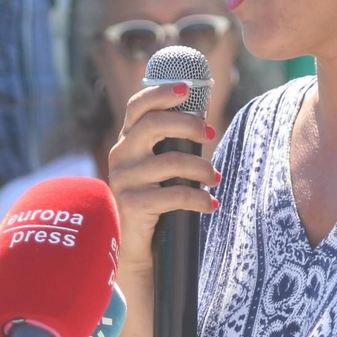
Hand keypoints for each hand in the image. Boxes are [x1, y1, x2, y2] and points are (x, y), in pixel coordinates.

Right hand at [105, 82, 218, 273]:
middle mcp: (120, 156)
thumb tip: (203, 116)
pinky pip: (173, 195)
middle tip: (211, 133)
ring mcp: (123, 180)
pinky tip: (211, 205)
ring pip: (171, 161)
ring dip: (202, 169)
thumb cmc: (158, 203)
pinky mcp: (131, 204)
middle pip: (153, 124)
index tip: (187, 88)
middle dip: (188, 124)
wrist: (140, 249)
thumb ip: (173, 144)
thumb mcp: (163, 168)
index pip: (137, 107)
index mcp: (128, 142)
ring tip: (215, 179)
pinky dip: (199, 199)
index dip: (161, 92)